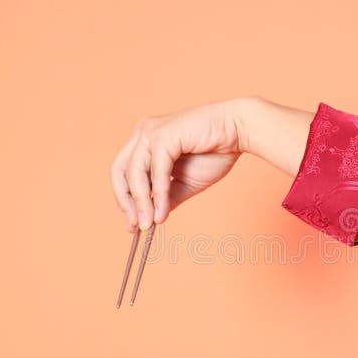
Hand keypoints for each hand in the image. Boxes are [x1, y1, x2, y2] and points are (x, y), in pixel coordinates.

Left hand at [110, 96, 313, 231]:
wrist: (238, 132)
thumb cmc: (215, 151)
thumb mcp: (185, 183)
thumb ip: (166, 197)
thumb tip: (152, 218)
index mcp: (146, 141)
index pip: (123, 172)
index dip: (125, 199)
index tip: (132, 223)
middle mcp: (144, 132)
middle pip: (119, 171)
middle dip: (126, 201)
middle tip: (136, 226)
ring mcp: (151, 131)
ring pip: (134, 172)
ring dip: (141, 202)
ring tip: (150, 223)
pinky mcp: (164, 135)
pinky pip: (156, 170)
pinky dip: (158, 194)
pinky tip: (163, 213)